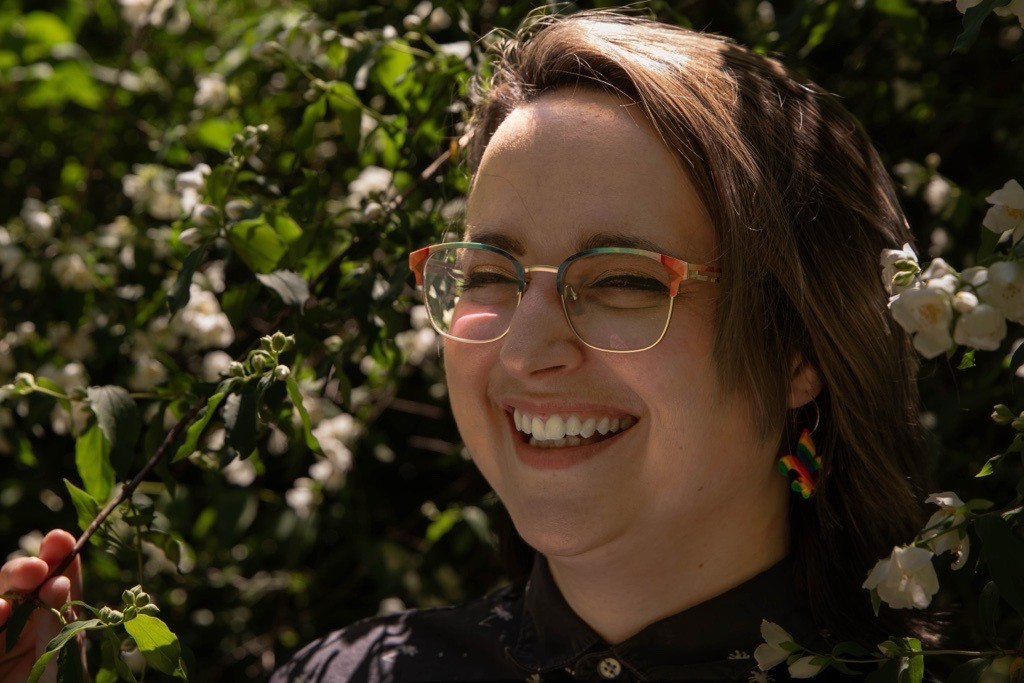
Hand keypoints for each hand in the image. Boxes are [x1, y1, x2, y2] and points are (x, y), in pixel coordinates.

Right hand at [0, 530, 82, 682]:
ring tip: (6, 604)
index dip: (55, 554)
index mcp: (47, 609)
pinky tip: (0, 611)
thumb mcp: (66, 648)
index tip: (61, 539)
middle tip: (37, 568)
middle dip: (21, 572)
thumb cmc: (61, 676)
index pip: (50, 575)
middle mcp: (18, 616)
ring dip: (1, 598)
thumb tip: (60, 577)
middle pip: (13, 585)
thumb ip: (61, 617)